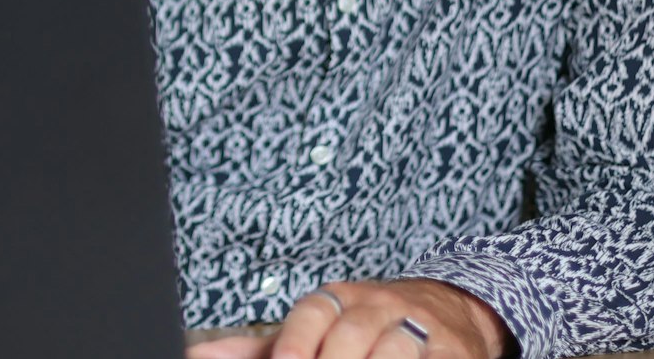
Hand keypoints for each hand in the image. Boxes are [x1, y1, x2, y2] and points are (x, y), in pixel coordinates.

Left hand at [185, 279, 509, 358]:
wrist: (451, 310)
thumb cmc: (366, 328)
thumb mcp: (316, 332)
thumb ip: (259, 350)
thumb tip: (198, 356)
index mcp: (340, 300)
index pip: (315, 311)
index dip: (298, 340)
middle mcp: (380, 306)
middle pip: (354, 333)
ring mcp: (420, 327)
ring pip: (396, 350)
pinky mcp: (455, 352)